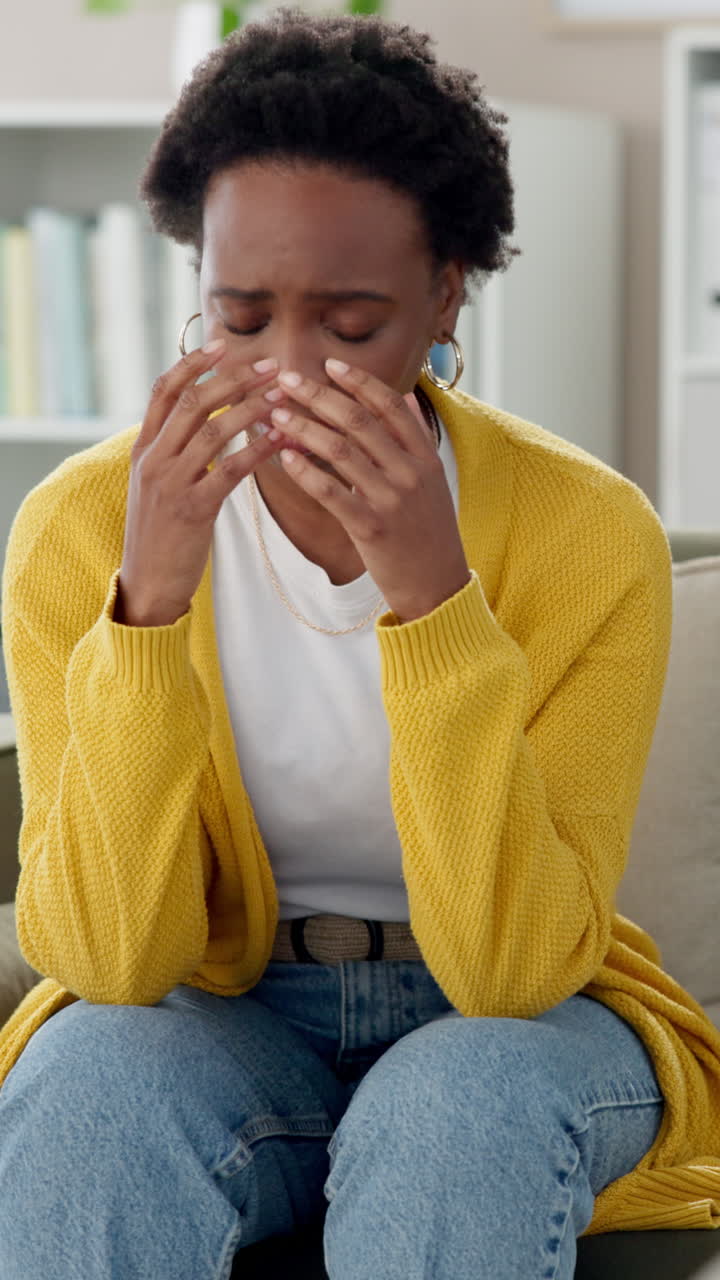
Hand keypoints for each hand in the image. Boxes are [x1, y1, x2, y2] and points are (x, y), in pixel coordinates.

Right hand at [116, 343, 284, 626]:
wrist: (149, 582)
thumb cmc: (162, 532)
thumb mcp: (157, 483)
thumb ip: (173, 449)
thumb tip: (202, 416)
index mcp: (143, 449)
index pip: (163, 391)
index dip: (193, 364)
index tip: (223, 346)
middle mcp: (153, 460)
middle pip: (192, 403)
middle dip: (233, 380)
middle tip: (270, 367)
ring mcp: (171, 484)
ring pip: (212, 431)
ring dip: (251, 409)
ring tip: (282, 396)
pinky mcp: (193, 510)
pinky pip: (230, 471)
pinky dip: (256, 451)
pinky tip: (280, 439)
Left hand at [266, 360, 471, 623]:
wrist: (438, 586)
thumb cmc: (429, 532)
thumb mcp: (433, 480)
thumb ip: (416, 439)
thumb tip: (403, 396)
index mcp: (425, 456)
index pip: (390, 405)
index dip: (358, 381)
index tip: (329, 364)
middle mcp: (410, 472)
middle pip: (359, 420)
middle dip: (319, 395)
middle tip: (287, 380)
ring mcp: (391, 499)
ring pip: (341, 451)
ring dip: (304, 428)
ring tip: (277, 415)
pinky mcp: (371, 528)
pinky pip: (331, 492)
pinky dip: (306, 471)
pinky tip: (285, 458)